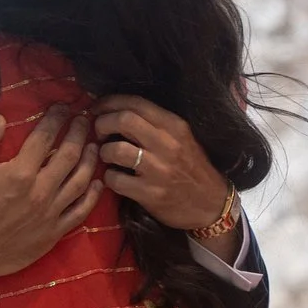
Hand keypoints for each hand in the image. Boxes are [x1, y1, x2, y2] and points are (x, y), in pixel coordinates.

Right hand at [0, 106, 103, 286]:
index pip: (45, 137)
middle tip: (84, 120)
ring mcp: (50, 212)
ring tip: (93, 145)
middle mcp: (40, 190)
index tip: (63, 107)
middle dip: (79, 133)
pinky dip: (92, 196)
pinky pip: (81, 211)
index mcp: (20, 172)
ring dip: (90, 160)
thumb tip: (0, 118)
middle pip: (69, 155)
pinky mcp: (54, 232)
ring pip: (80, 181)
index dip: (56, 118)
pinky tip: (97, 183)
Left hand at [94, 95, 236, 242]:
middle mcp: (167, 144)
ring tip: (106, 156)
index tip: (97, 108)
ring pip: (115, 149)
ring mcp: (159, 170)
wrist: (210, 204)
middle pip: (123, 120)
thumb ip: (155, 124)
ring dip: (103, 151)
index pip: (136, 103)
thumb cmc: (192, 168)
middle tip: (98, 132)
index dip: (110, 102)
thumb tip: (118, 111)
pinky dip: (108, 177)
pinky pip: (115, 180)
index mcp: (175, 126)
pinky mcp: (150, 194)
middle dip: (102, 123)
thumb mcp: (182, 138)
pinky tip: (114, 178)